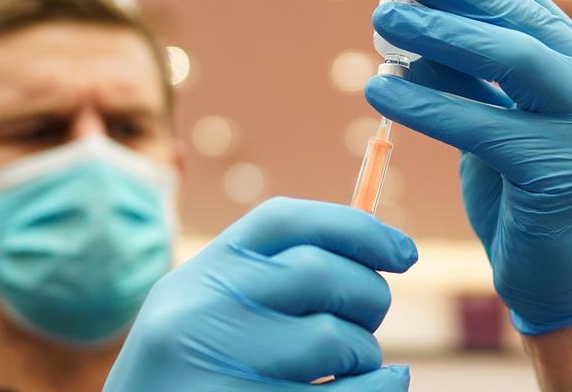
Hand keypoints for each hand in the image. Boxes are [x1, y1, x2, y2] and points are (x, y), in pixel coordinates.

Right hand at [103, 197, 415, 390]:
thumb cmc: (193, 365)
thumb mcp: (211, 306)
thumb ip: (272, 277)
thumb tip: (373, 254)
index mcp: (202, 270)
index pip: (286, 220)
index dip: (355, 227)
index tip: (402, 251)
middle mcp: (204, 307)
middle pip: (320, 272)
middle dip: (368, 293)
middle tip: (371, 314)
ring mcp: (220, 363)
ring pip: (335, 340)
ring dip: (364, 352)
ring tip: (347, 362)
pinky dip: (378, 387)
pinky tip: (388, 381)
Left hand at [365, 0, 571, 334]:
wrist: (558, 277)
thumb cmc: (520, 197)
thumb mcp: (489, 125)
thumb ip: (463, 80)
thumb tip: (410, 35)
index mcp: (569, 69)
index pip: (519, 4)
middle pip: (517, 17)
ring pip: (511, 58)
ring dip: (439, 32)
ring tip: (380, 18)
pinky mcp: (554, 173)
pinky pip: (483, 126)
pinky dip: (428, 104)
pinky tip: (380, 90)